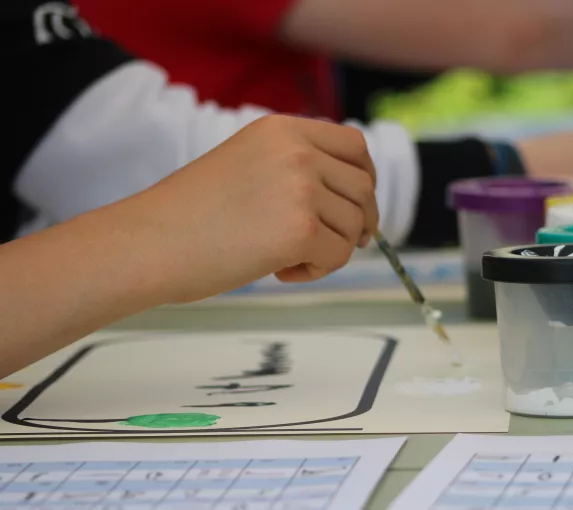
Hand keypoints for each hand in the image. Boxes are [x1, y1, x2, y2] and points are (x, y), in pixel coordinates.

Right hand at [132, 115, 378, 301]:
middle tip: (331, 245)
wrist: (148, 243)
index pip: (354, 144)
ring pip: (355, 225)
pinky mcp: (301, 229)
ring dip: (331, 249)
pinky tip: (281, 271)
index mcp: (282, 130)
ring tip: (288, 259)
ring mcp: (301, 188)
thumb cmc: (189, 215)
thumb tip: (352, 198)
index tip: (355, 203)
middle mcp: (298, 151)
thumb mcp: (248, 164)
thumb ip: (294, 168)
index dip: (364, 177)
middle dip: (358, 221)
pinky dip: (317, 270)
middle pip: (363, 187)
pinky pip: (339, 255)